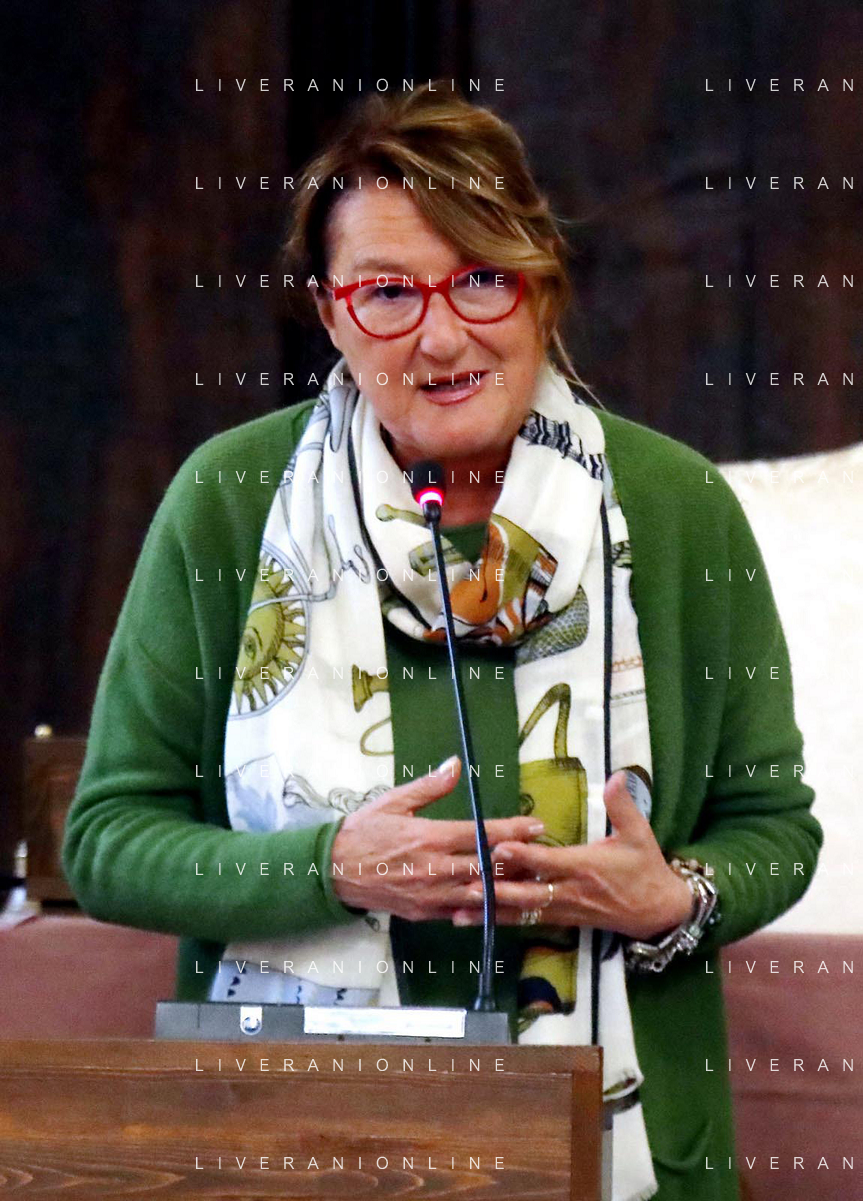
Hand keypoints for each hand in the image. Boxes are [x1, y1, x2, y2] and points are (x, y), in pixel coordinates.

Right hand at [330, 755, 547, 920]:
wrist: (332, 870)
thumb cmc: (364, 831)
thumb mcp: (394, 802)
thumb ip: (429, 786)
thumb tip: (455, 764)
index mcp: (430, 837)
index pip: (481, 834)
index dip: (512, 831)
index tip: (536, 826)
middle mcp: (435, 868)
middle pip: (488, 869)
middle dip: (520, 865)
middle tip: (546, 861)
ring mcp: (430, 895)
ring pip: (479, 896)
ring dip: (508, 892)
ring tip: (534, 888)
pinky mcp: (423, 913)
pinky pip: (460, 912)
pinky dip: (481, 909)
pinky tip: (499, 905)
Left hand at [450, 770, 693, 938]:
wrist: (657, 912)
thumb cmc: (645, 868)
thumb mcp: (640, 834)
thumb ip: (624, 805)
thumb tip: (617, 774)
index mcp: (585, 867)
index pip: (550, 862)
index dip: (525, 856)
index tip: (499, 848)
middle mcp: (569, 891)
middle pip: (529, 893)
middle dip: (497, 891)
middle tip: (465, 886)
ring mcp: (563, 909)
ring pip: (522, 912)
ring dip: (490, 911)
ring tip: (457, 910)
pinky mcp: (559, 921)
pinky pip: (525, 922)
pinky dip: (499, 921)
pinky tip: (472, 921)